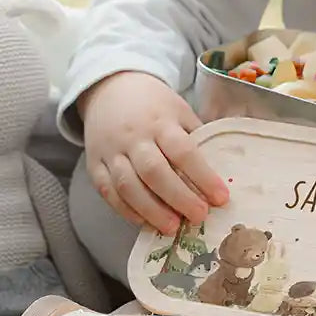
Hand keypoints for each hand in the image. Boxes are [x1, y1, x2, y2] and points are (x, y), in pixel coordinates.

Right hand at [79, 71, 229, 234]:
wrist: (110, 88)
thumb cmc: (153, 105)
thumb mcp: (179, 110)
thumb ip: (196, 138)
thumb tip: (221, 170)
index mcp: (161, 122)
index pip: (183, 151)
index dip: (203, 176)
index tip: (221, 197)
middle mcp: (134, 137)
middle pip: (155, 172)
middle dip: (179, 198)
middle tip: (199, 216)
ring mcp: (111, 152)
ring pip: (128, 185)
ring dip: (151, 210)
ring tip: (172, 227)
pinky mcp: (94, 165)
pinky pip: (107, 192)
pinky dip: (126, 211)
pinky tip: (145, 222)